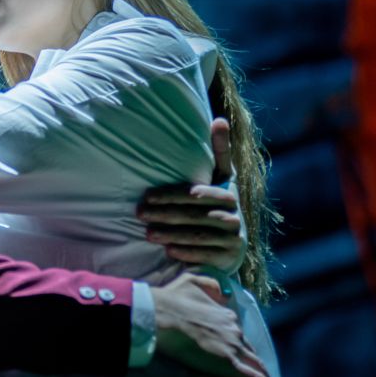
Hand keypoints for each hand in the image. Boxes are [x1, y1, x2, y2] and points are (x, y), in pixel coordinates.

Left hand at [138, 118, 244, 273]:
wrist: (231, 242)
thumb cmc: (217, 202)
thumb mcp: (220, 176)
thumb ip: (220, 150)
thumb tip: (219, 119)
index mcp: (230, 193)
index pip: (198, 193)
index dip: (172, 195)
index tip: (148, 195)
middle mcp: (235, 215)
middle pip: (195, 214)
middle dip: (165, 214)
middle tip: (140, 213)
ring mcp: (234, 237)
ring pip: (197, 234)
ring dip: (170, 233)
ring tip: (147, 232)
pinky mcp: (230, 257)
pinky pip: (204, 254)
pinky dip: (185, 251)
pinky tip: (167, 249)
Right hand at [151, 273, 281, 376]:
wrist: (161, 314)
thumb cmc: (171, 299)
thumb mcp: (190, 281)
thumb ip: (209, 285)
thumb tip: (222, 294)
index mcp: (226, 315)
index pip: (238, 334)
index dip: (241, 345)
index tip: (242, 353)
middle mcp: (234, 331)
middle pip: (250, 351)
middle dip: (256, 362)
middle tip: (263, 375)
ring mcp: (232, 348)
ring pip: (255, 365)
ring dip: (265, 376)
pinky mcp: (227, 363)